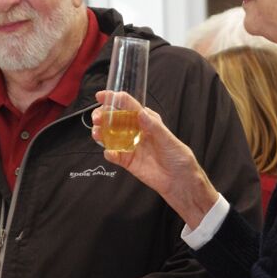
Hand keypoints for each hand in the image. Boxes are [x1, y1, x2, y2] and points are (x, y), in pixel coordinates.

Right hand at [92, 90, 218, 228]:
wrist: (179, 181)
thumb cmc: (178, 157)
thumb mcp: (168, 139)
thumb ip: (153, 126)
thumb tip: (140, 113)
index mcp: (146, 120)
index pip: (128, 105)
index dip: (114, 99)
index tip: (102, 96)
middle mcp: (136, 131)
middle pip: (115, 119)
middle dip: (103, 116)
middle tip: (97, 118)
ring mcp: (130, 145)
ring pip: (110, 136)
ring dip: (101, 133)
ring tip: (97, 133)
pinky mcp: (127, 160)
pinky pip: (114, 155)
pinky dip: (109, 153)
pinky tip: (109, 152)